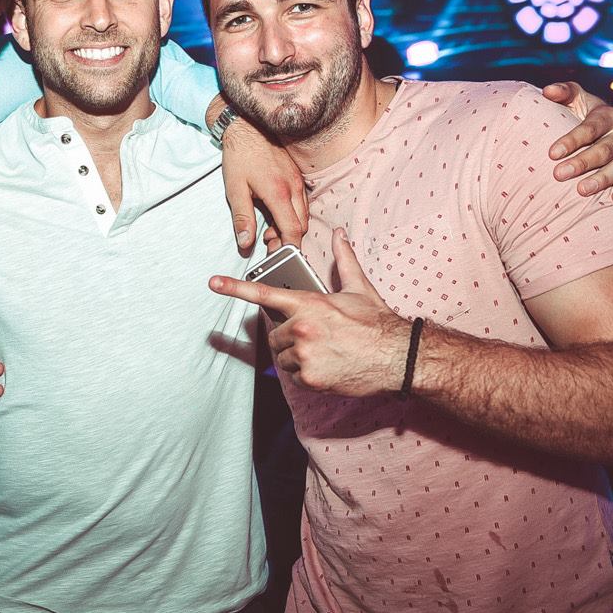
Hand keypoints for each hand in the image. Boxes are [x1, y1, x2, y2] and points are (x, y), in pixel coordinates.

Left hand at [210, 229, 409, 395]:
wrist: (398, 357)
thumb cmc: (377, 323)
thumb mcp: (358, 288)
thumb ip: (343, 260)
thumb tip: (340, 235)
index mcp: (308, 303)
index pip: (264, 293)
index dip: (235, 287)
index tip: (213, 283)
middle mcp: (300, 327)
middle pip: (274, 334)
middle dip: (289, 336)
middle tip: (315, 337)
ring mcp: (303, 353)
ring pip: (282, 357)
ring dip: (296, 356)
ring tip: (323, 352)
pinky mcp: (308, 377)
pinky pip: (292, 376)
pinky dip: (304, 374)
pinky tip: (325, 367)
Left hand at [221, 114, 307, 254]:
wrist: (246, 128)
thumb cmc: (240, 157)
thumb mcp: (235, 190)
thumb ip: (242, 218)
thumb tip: (245, 243)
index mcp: (279, 193)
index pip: (292, 230)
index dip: (288, 248)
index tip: (280, 257)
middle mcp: (293, 187)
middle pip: (301, 224)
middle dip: (288, 239)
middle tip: (269, 245)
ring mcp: (297, 181)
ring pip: (303, 214)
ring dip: (290, 226)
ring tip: (269, 231)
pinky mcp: (296, 176)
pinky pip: (301, 202)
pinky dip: (292, 213)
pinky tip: (275, 214)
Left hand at [542, 82, 612, 202]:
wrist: (605, 127)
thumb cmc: (581, 112)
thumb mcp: (574, 98)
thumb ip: (562, 92)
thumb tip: (548, 91)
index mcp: (608, 115)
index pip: (590, 128)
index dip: (572, 140)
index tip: (552, 153)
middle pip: (604, 150)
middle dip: (582, 163)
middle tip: (558, 174)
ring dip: (602, 179)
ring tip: (581, 190)